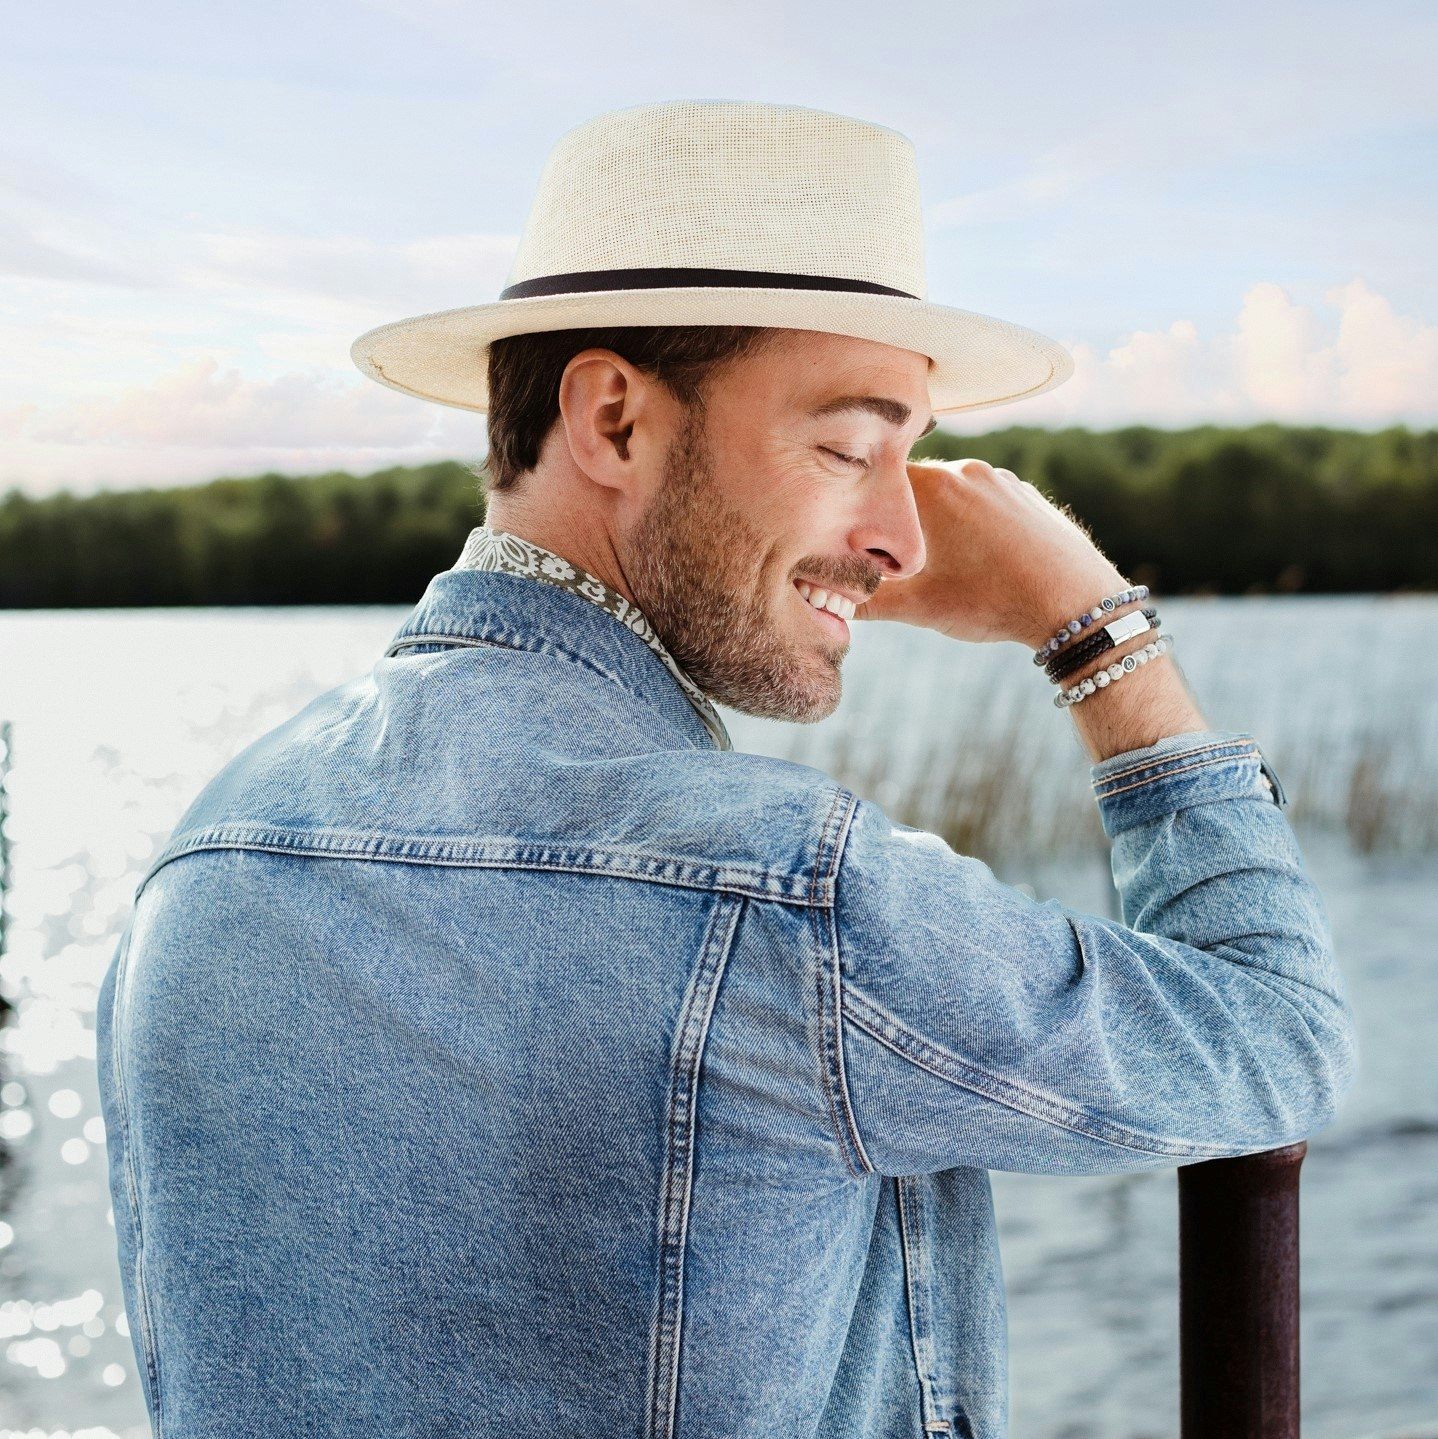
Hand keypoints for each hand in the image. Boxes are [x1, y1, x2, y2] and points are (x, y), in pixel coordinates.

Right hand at [854, 459, 1130, 647]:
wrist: (1076, 603)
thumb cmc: (993, 601)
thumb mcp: (919, 608)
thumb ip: (867, 602)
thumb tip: (827, 604)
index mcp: (933, 487)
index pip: (878, 483)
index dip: (867, 515)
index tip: (867, 545)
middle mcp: (967, 470)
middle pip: (915, 488)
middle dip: (904, 522)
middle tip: (904, 564)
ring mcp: (1002, 480)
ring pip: (953, 495)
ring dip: (941, 524)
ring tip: (948, 567)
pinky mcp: (1028, 495)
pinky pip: (986, 502)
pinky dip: (975, 526)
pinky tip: (983, 562)